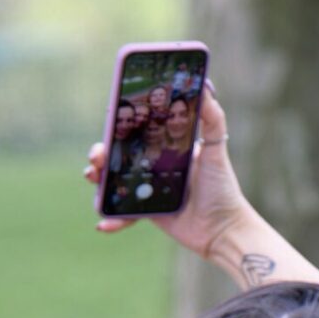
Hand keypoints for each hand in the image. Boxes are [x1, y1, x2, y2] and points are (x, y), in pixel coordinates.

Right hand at [85, 82, 255, 257]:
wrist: (225, 230)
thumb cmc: (222, 188)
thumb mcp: (217, 151)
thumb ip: (213, 120)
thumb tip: (206, 86)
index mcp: (167, 148)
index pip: (138, 132)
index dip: (119, 127)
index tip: (109, 120)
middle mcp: (155, 166)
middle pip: (119, 156)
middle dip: (101, 154)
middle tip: (96, 156)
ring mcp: (149, 190)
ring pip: (114, 183)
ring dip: (98, 181)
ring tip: (94, 179)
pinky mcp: (148, 213)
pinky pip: (124, 215)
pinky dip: (113, 220)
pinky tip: (103, 224)